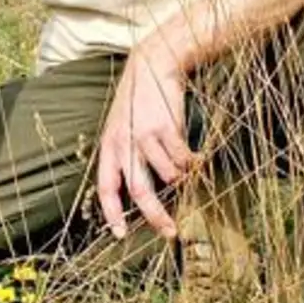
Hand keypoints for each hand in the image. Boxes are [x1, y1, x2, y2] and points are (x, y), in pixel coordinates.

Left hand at [95, 53, 197, 238]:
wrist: (152, 66)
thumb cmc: (138, 103)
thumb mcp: (121, 128)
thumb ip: (125, 156)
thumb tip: (137, 193)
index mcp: (109, 148)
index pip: (106, 188)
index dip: (112, 214)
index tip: (120, 235)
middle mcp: (124, 144)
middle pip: (140, 191)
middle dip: (156, 216)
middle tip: (171, 232)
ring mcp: (144, 136)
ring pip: (169, 175)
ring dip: (181, 179)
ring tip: (188, 172)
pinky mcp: (166, 127)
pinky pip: (183, 158)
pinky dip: (193, 163)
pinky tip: (197, 158)